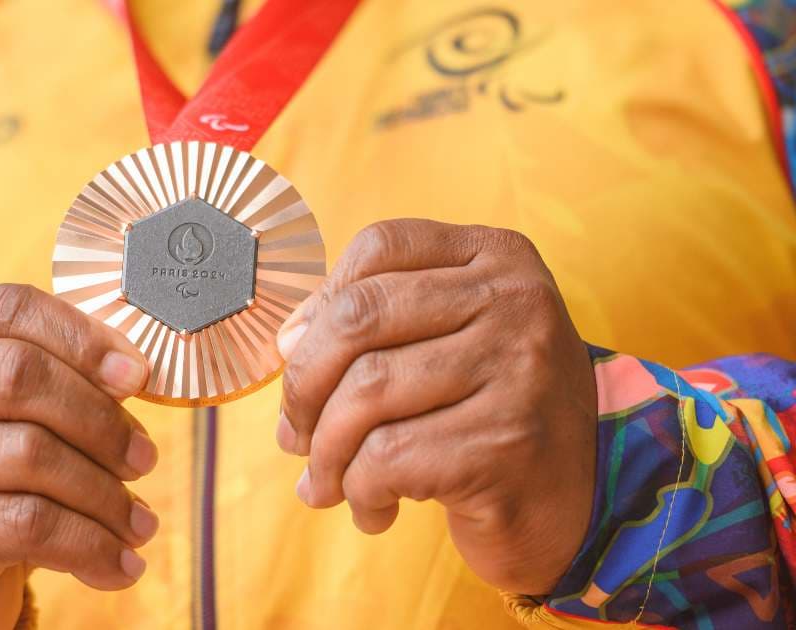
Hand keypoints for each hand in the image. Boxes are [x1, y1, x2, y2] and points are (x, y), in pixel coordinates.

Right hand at [0, 284, 158, 627]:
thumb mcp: (1, 413)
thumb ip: (53, 378)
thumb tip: (133, 375)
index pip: (8, 309)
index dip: (82, 336)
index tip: (138, 375)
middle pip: (19, 376)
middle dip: (99, 419)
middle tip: (144, 458)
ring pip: (31, 454)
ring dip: (105, 494)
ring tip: (138, 522)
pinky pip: (30, 524)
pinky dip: (90, 546)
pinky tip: (118, 563)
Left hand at [276, 220, 595, 594]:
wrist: (580, 503)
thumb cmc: (491, 413)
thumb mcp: (448, 341)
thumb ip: (375, 324)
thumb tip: (287, 343)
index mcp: (498, 256)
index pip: (379, 248)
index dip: (318, 303)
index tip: (299, 356)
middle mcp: (516, 300)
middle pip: (358, 317)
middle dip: (302, 383)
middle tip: (295, 432)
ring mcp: (518, 370)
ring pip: (363, 394)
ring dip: (325, 452)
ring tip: (328, 482)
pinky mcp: (506, 443)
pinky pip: (386, 459)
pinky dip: (359, 491)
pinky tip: (374, 509)